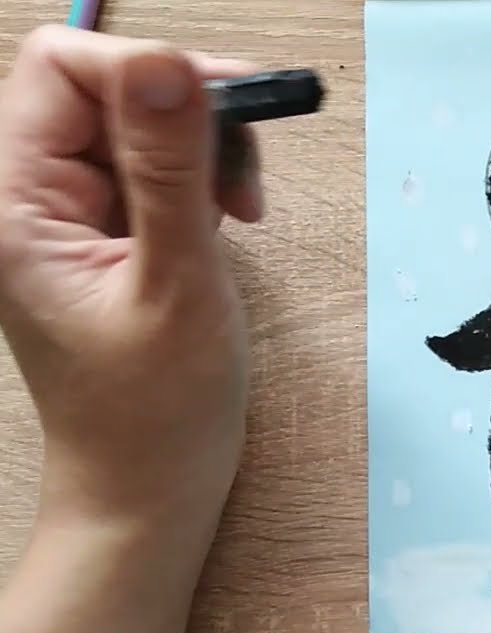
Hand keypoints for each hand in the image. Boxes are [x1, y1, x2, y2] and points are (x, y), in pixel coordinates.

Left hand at [0, 26, 260, 535]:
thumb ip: (169, 171)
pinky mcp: (107, 229)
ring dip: (205, 146)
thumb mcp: (173, 283)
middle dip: (189, 111)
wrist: (148, 487)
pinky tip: (228, 220)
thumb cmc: (155, 410)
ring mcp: (69, 211)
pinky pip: (155, 165)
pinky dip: (203, 178)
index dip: (148, 71)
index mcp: (14, 201)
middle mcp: (29, 194)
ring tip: (240, 209)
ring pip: (141, 120)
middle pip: (107, 85)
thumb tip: (168, 64)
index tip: (231, 112)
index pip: (64, 68)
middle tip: (246, 172)